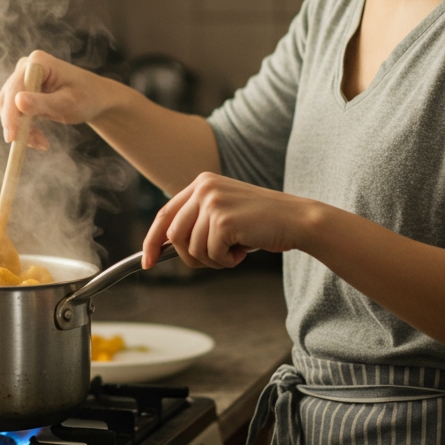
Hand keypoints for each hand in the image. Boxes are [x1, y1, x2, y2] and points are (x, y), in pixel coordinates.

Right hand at [0, 50, 117, 148]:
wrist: (95, 98)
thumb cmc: (86, 97)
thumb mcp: (66, 104)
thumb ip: (42, 103)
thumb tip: (18, 101)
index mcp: (37, 62)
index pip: (15, 88)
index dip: (11, 113)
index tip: (12, 138)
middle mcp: (25, 67)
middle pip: (7, 99)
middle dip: (18, 125)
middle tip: (36, 145)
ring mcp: (22, 79)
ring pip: (8, 109)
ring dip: (22, 130)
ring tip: (43, 143)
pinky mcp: (22, 92)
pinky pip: (14, 114)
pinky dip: (24, 129)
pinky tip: (41, 140)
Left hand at [142, 172, 324, 269]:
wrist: (296, 219)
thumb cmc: (261, 222)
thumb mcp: (224, 213)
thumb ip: (197, 222)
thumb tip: (163, 248)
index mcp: (201, 182)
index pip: (164, 214)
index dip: (152, 241)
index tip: (148, 262)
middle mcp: (203, 187)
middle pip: (174, 236)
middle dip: (191, 257)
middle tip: (217, 258)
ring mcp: (212, 202)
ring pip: (191, 249)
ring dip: (213, 259)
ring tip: (235, 249)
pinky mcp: (223, 219)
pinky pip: (211, 254)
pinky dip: (227, 261)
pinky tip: (244, 249)